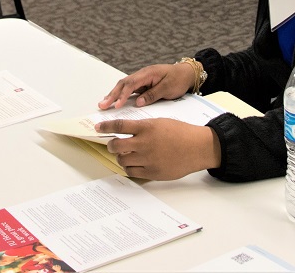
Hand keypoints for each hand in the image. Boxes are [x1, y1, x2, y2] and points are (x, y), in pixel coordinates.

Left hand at [94, 118, 220, 179]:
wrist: (197, 147)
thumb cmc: (181, 132)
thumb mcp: (160, 122)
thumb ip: (142, 128)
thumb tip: (126, 133)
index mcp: (146, 128)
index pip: (119, 126)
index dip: (106, 127)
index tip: (98, 127)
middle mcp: (145, 143)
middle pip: (116, 146)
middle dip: (111, 145)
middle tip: (113, 145)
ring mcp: (148, 159)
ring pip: (122, 161)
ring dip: (121, 157)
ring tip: (127, 155)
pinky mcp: (152, 173)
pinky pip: (132, 172)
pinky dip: (130, 168)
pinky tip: (135, 164)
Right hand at [98, 62, 195, 109]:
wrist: (187, 73)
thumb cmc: (178, 79)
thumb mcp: (168, 88)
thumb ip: (152, 95)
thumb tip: (138, 102)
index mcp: (147, 74)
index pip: (131, 84)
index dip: (122, 95)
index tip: (116, 105)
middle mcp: (142, 75)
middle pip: (123, 84)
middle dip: (112, 94)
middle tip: (102, 105)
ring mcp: (142, 79)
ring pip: (124, 86)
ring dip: (114, 95)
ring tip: (104, 104)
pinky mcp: (143, 84)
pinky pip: (130, 89)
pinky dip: (121, 95)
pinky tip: (115, 102)